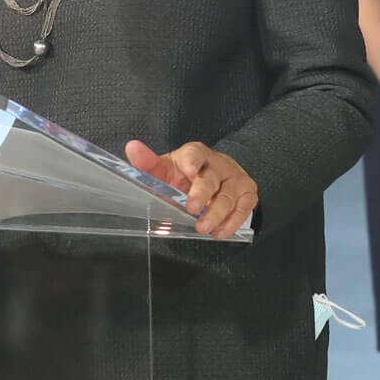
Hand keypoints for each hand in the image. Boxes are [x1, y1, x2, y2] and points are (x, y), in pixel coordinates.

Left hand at [123, 140, 257, 237]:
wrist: (214, 177)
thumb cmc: (183, 176)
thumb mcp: (163, 169)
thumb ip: (147, 162)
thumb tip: (132, 148)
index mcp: (195, 154)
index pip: (195, 154)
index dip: (193, 162)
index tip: (191, 171)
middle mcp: (217, 164)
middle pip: (211, 178)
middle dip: (202, 194)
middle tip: (192, 209)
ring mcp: (234, 178)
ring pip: (228, 196)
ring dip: (216, 213)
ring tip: (204, 228)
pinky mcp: (247, 192)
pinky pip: (244, 207)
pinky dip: (233, 221)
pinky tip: (221, 232)